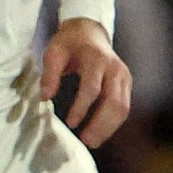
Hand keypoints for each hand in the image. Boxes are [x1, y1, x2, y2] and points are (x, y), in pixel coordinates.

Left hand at [40, 18, 131, 146]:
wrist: (90, 31)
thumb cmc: (69, 43)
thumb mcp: (54, 51)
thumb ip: (50, 74)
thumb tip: (45, 97)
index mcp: (97, 59)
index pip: (92, 88)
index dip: (82, 108)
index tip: (70, 123)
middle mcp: (115, 68)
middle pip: (114, 101)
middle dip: (100, 124)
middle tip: (86, 141)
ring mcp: (124, 76)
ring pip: (123, 107)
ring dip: (109, 128)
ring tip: (93, 142)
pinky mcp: (126, 83)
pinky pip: (124, 107)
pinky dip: (113, 123)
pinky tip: (100, 132)